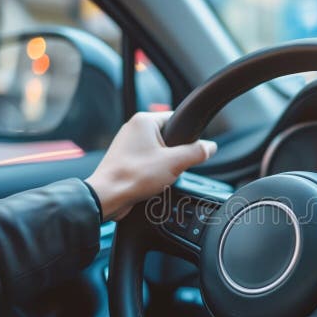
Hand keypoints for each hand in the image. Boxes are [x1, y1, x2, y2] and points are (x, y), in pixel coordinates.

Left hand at [86, 112, 216, 220]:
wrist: (107, 197)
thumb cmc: (132, 176)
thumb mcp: (175, 163)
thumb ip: (196, 152)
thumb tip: (210, 147)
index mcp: (144, 121)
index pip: (177, 119)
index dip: (187, 137)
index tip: (188, 151)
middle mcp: (134, 128)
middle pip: (169, 138)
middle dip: (175, 155)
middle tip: (171, 167)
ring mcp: (127, 144)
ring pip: (159, 152)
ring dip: (164, 166)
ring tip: (157, 176)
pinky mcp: (125, 159)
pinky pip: (148, 163)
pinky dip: (152, 173)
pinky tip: (149, 182)